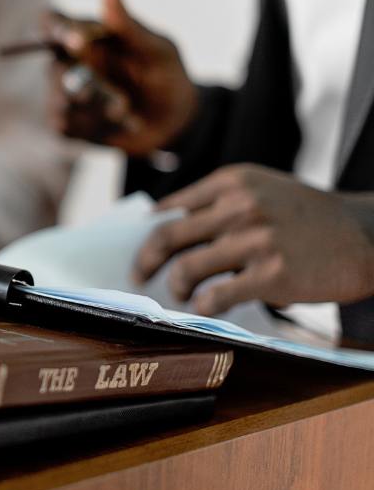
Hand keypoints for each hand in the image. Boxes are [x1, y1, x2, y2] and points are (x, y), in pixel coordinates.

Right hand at [45, 0, 198, 156]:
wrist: (173, 123)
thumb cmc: (166, 77)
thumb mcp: (157, 51)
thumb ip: (129, 26)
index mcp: (86, 35)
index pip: (52, 21)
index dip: (55, 28)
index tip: (76, 40)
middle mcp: (69, 61)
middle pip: (54, 68)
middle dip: (89, 85)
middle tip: (122, 100)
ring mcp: (64, 93)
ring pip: (61, 100)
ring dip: (98, 109)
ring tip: (126, 111)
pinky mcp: (67, 122)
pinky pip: (65, 125)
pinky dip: (94, 127)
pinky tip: (115, 124)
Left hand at [134, 164, 373, 315]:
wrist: (366, 235)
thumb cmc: (307, 216)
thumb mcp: (262, 189)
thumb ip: (217, 201)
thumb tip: (164, 222)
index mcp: (231, 182)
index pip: (171, 209)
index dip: (147, 234)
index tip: (141, 250)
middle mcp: (239, 206)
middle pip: (167, 237)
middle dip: (145, 261)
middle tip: (139, 275)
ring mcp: (255, 240)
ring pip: (186, 268)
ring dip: (175, 286)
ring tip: (181, 293)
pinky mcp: (271, 274)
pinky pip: (217, 295)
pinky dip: (203, 305)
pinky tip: (205, 308)